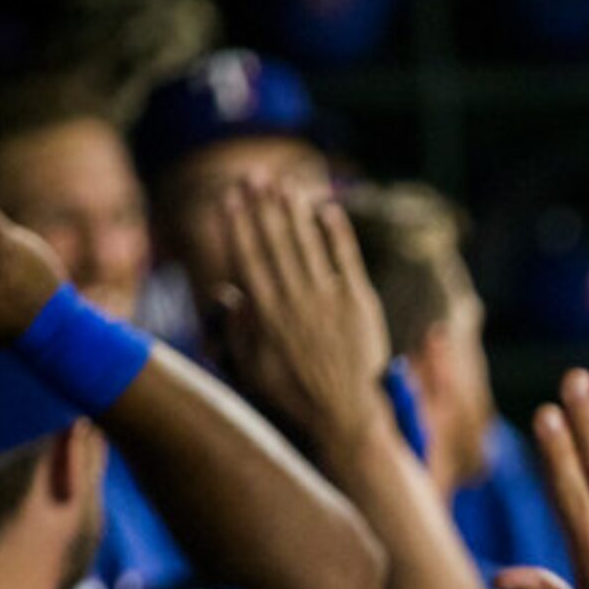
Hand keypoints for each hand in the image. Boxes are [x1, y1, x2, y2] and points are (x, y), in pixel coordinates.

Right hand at [216, 180, 391, 450]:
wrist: (346, 413)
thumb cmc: (294, 395)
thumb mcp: (252, 367)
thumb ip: (239, 328)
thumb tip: (229, 293)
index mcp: (266, 313)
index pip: (248, 258)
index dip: (238, 225)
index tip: (229, 198)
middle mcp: (295, 299)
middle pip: (276, 242)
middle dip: (263, 207)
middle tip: (254, 175)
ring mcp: (329, 298)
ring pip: (308, 244)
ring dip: (294, 211)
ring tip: (284, 184)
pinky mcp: (359, 302)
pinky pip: (346, 258)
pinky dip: (336, 233)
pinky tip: (327, 208)